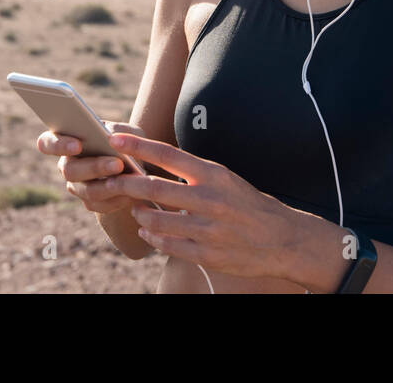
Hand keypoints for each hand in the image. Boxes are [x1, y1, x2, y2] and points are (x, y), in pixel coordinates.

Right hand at [35, 120, 152, 215]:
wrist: (139, 168)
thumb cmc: (128, 143)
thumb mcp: (127, 131)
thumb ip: (118, 130)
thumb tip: (110, 136)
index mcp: (67, 141)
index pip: (47, 142)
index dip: (57, 145)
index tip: (77, 145)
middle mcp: (67, 165)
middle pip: (69, 170)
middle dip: (94, 167)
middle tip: (117, 164)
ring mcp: (76, 186)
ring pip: (86, 191)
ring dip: (108, 185)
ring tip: (128, 179)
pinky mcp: (90, 203)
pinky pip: (98, 205)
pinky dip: (116, 199)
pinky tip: (130, 194)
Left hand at [102, 132, 303, 279]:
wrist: (282, 239)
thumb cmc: (248, 205)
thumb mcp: (225, 180)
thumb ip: (193, 175)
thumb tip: (155, 166)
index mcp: (214, 175)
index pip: (168, 154)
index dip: (138, 146)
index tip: (115, 138)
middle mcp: (209, 199)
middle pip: (154, 188)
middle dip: (126, 184)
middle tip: (110, 181)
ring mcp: (207, 229)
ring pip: (155, 220)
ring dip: (138, 214)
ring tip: (134, 210)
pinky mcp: (206, 254)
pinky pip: (167, 245)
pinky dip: (152, 237)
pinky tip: (148, 233)